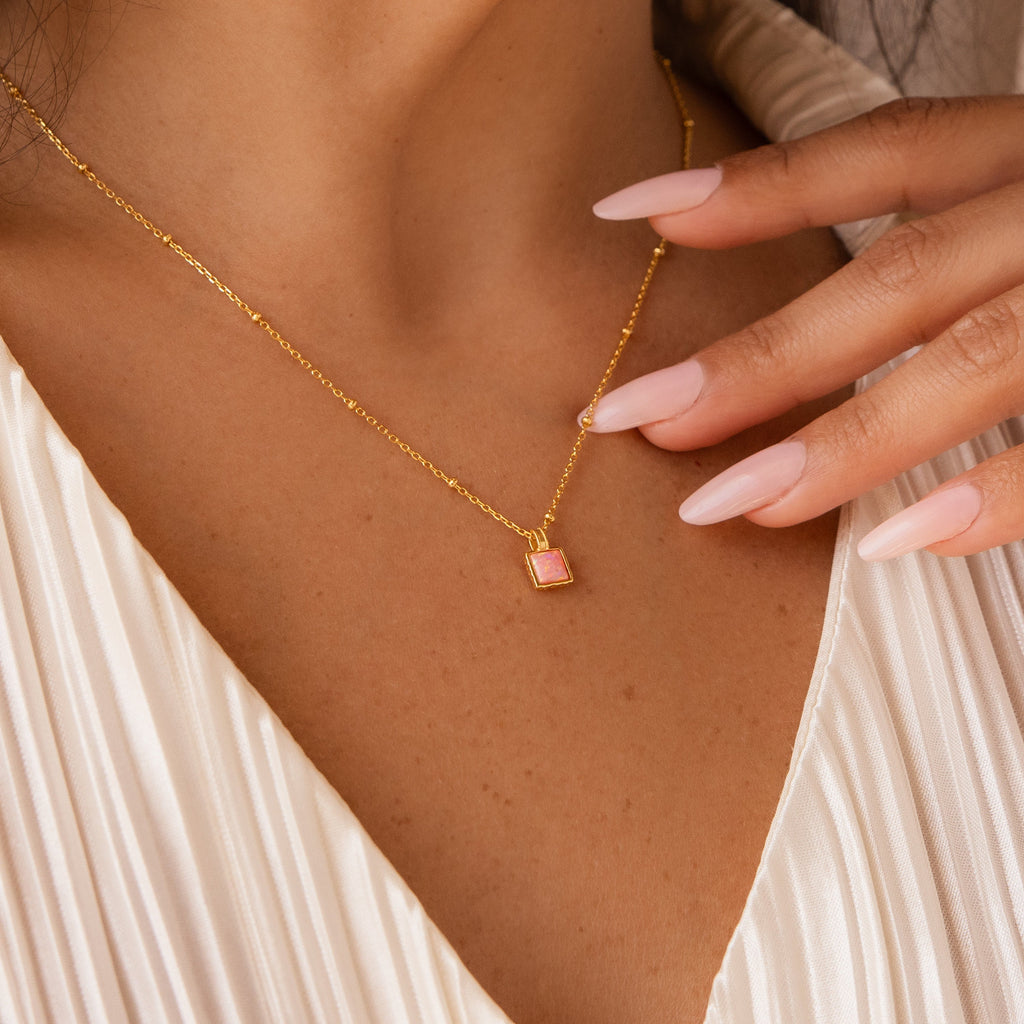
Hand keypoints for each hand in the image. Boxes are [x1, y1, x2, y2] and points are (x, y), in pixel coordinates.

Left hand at [586, 96, 1023, 560]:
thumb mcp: (1022, 201)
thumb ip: (941, 231)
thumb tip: (798, 286)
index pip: (888, 150)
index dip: (760, 184)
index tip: (625, 215)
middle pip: (896, 277)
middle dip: (761, 358)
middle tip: (631, 419)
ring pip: (967, 360)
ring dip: (845, 441)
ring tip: (731, 505)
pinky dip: (990, 495)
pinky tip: (897, 541)